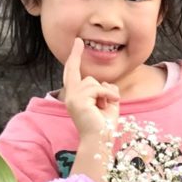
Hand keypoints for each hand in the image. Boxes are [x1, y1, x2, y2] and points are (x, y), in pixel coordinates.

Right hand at [63, 37, 119, 181]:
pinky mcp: (78, 100)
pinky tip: (111, 104)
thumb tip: (108, 83)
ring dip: (104, 92)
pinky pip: (97, 88)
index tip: (77, 44)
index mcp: (75, 98)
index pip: (73, 75)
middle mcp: (70, 97)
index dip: (74, 59)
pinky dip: (107, 95)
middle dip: (75, 55)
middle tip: (78, 40)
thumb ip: (107, 91)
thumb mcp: (108, 104)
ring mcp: (72, 98)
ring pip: (92, 82)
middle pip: (76, 73)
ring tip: (108, 105)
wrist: (100, 141)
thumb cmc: (104, 126)